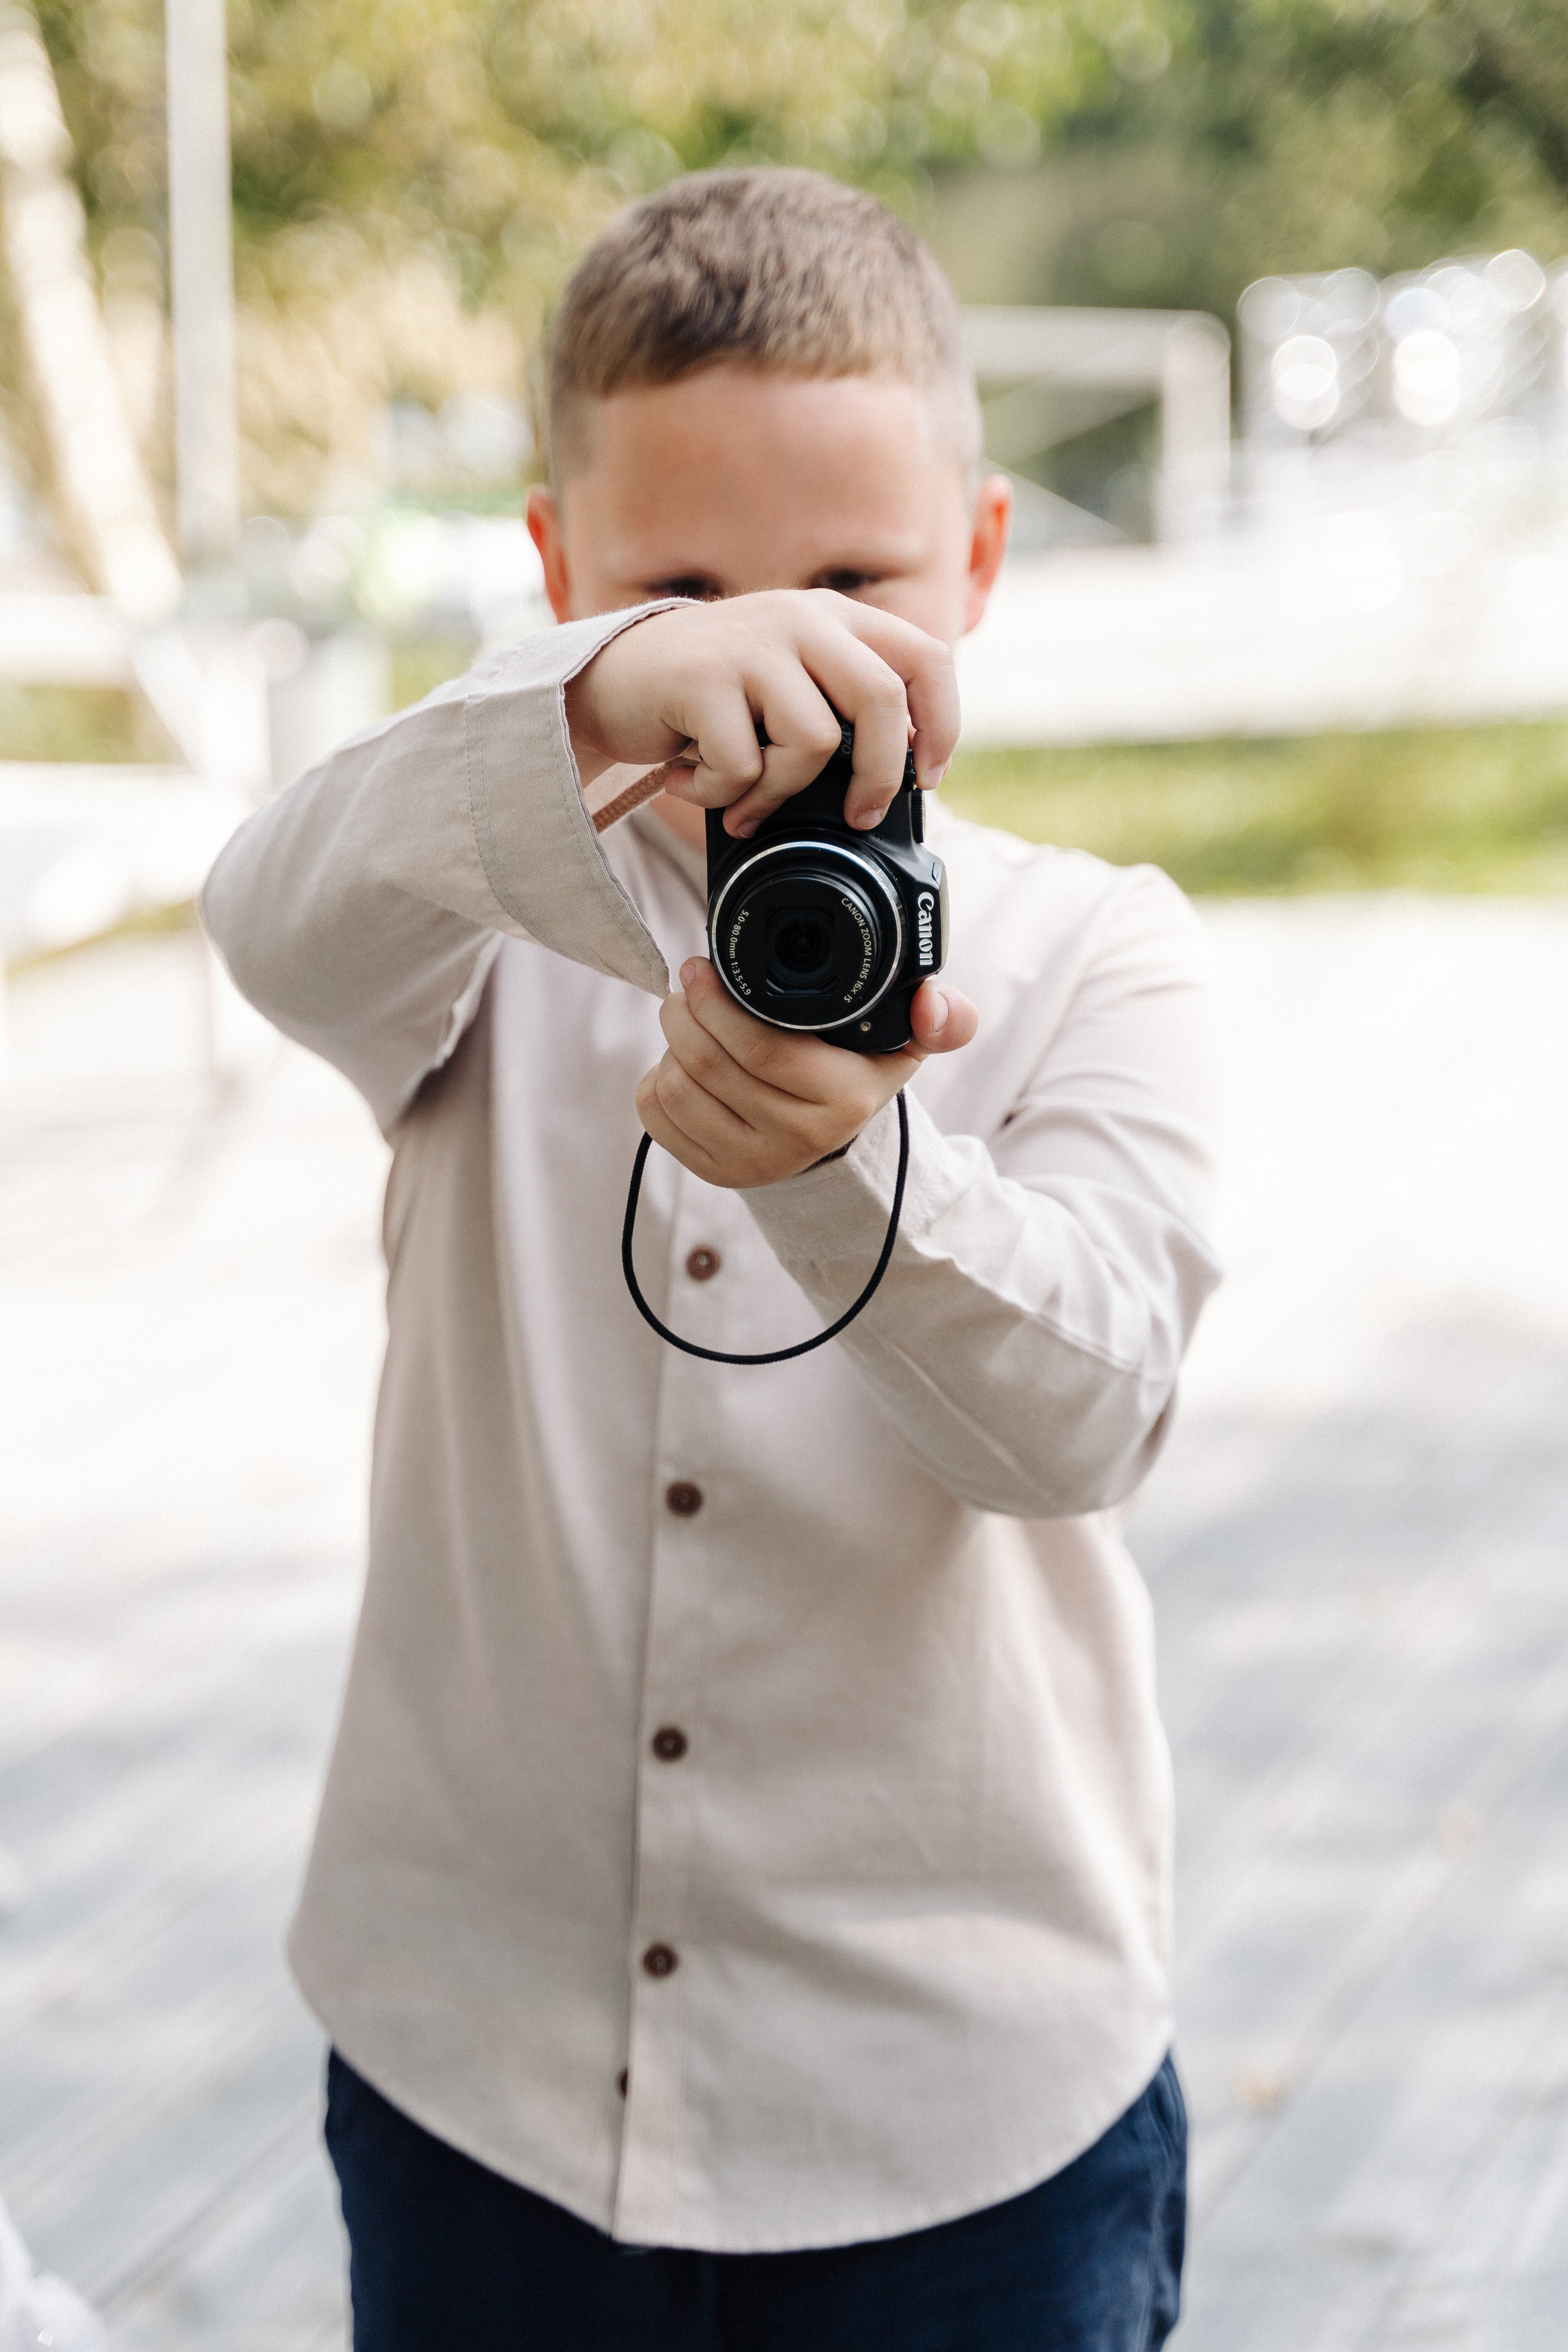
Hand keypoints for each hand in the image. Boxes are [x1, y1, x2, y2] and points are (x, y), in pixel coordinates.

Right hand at [566, 589, 957, 838]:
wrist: (608, 681)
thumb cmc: (707, 699)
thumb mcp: (788, 685)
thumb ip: (841, 705)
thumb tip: (904, 773)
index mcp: (834, 617)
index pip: (926, 657)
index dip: (942, 724)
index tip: (927, 778)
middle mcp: (800, 618)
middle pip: (883, 700)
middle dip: (880, 776)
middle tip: (858, 816)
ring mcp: (752, 643)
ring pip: (815, 742)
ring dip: (776, 791)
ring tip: (736, 793)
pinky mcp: (703, 677)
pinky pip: (743, 766)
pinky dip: (718, 793)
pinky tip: (688, 776)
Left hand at [635, 958, 979, 1188]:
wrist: (833, 1137)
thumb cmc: (857, 1070)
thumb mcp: (905, 1043)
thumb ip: (940, 1017)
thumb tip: (933, 1001)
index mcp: (844, 1100)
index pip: (763, 1050)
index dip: (718, 1001)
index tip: (703, 966)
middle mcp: (798, 1140)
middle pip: (709, 1066)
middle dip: (684, 1011)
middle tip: (686, 983)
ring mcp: (752, 1163)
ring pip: (678, 1089)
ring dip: (669, 1043)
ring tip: (685, 1018)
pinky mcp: (714, 1173)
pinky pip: (657, 1118)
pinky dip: (657, 1080)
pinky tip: (682, 1063)